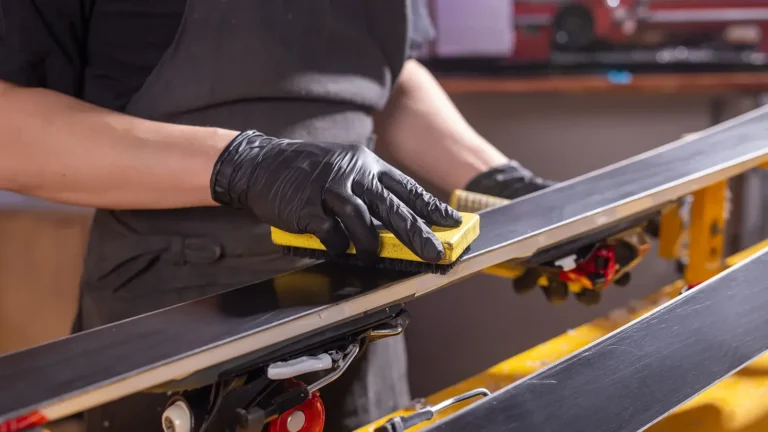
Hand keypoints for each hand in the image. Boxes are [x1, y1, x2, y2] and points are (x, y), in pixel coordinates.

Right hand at [211, 131, 462, 264]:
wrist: (260, 163)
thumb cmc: (307, 171)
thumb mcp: (343, 168)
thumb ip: (369, 192)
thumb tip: (399, 226)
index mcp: (366, 163)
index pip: (407, 187)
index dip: (431, 207)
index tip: (452, 222)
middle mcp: (352, 172)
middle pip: (394, 208)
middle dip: (419, 234)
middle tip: (435, 253)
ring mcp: (329, 188)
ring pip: (364, 224)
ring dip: (372, 247)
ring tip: (374, 257)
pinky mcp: (307, 206)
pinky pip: (331, 234)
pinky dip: (338, 246)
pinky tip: (337, 248)